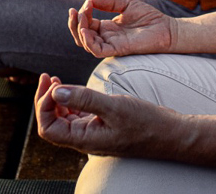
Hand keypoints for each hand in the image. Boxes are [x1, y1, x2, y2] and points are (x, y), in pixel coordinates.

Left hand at [35, 73, 180, 157]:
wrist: (172, 134)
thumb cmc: (147, 123)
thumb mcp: (115, 107)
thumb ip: (84, 99)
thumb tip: (56, 93)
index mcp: (85, 139)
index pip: (49, 128)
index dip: (43, 106)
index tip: (52, 84)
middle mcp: (85, 139)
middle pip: (52, 123)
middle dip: (45, 100)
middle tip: (48, 77)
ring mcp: (93, 133)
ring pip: (64, 119)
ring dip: (56, 99)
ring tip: (55, 80)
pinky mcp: (102, 126)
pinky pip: (77, 115)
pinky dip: (70, 100)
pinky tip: (72, 87)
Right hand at [68, 0, 176, 58]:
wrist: (166, 28)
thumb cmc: (149, 17)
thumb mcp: (125, 4)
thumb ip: (108, 2)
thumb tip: (89, 1)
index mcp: (108, 28)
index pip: (86, 24)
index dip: (82, 15)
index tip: (86, 3)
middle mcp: (107, 37)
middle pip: (81, 35)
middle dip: (73, 24)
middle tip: (73, 12)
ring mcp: (111, 44)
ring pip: (86, 44)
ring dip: (79, 31)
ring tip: (81, 18)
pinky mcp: (118, 50)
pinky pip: (97, 50)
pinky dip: (88, 41)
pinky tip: (86, 30)